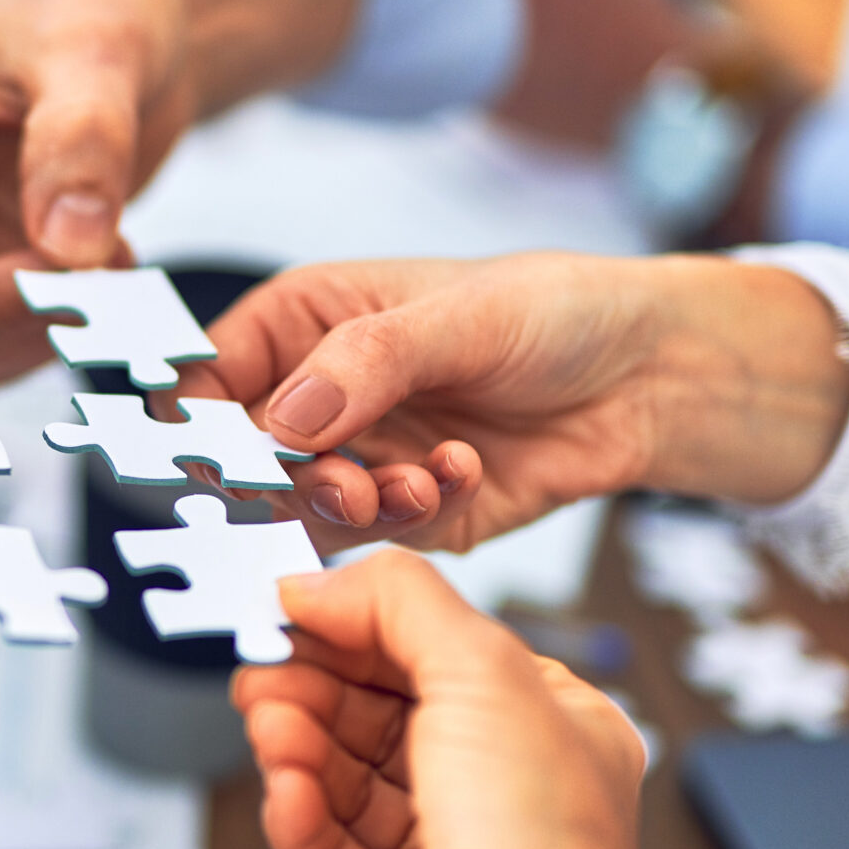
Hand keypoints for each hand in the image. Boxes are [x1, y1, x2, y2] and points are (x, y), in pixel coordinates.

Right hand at [173, 253, 848, 552]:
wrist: (648, 379)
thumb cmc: (555, 313)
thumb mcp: (460, 316)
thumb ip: (366, 363)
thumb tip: (286, 416)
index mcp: (306, 319)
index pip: (210, 372)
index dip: (200, 417)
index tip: (223, 452)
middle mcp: (319, 393)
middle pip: (245, 455)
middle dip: (286, 476)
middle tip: (339, 478)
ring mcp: (359, 456)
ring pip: (302, 506)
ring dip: (354, 503)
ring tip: (413, 482)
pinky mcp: (404, 513)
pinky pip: (372, 536)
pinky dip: (410, 516)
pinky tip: (463, 476)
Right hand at [232, 550, 647, 848]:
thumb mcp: (488, 680)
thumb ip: (404, 603)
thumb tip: (325, 580)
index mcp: (547, 733)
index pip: (439, 652)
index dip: (363, 622)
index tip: (295, 601)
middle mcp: (495, 795)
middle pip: (376, 711)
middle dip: (313, 679)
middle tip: (262, 656)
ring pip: (339, 776)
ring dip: (294, 736)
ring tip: (265, 713)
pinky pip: (317, 844)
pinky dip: (293, 806)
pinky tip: (284, 781)